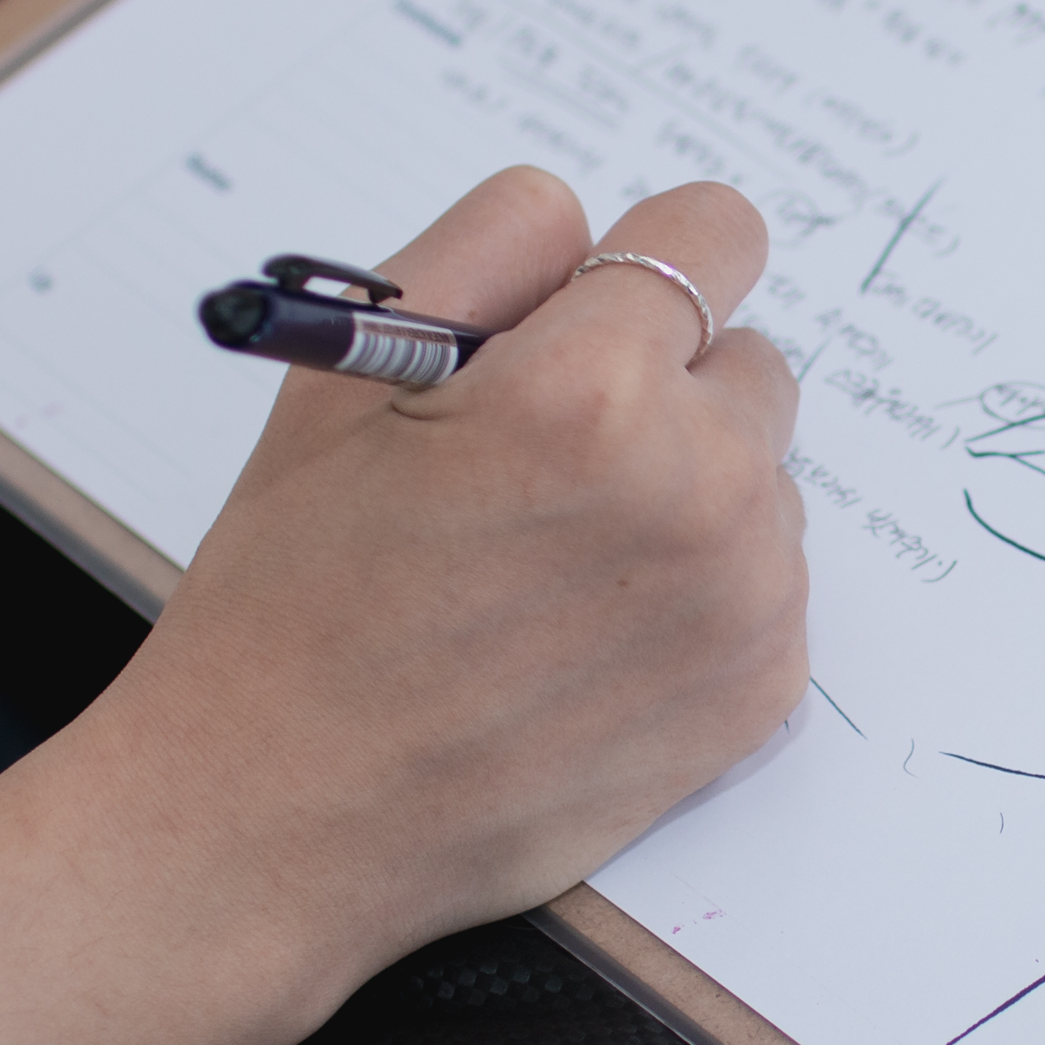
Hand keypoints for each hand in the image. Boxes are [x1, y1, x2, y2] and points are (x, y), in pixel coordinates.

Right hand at [50, 167, 807, 1042]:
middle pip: (748, 362)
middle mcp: (698, 488)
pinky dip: (700, 596)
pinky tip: (588, 638)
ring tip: (553, 566)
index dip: (640, 270)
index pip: (716, 232)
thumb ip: (489, 251)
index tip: (598, 314)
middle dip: (663, 389)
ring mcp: (744, 599)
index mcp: (592, 388)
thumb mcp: (350, 376)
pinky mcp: (761, 690)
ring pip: (762, 478)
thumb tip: (593, 228)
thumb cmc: (294, 597)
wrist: (275, 816)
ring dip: (687, 495)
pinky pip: (769, 584)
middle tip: (543, 467)